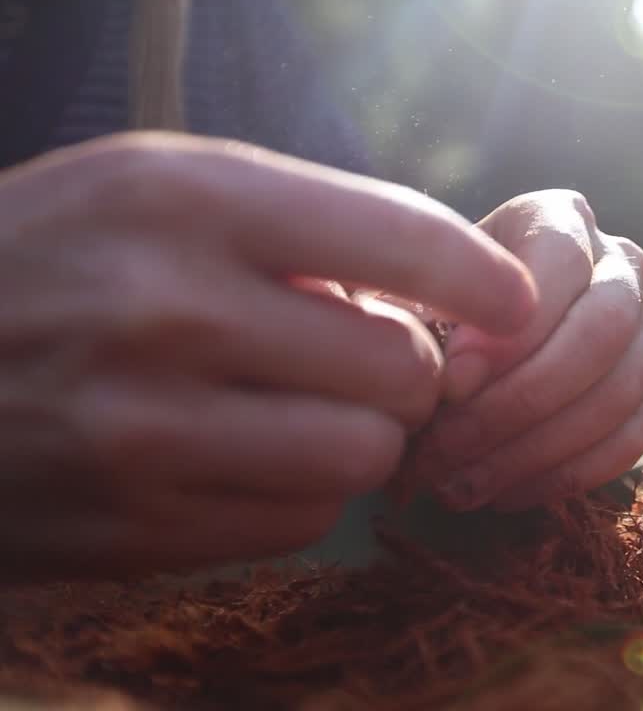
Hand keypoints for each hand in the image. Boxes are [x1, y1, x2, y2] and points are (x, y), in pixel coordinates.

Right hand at [0, 132, 535, 578]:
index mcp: (184, 200)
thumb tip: (445, 293)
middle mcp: (169, 311)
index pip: (400, 236)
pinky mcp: (137, 526)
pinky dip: (302, 488)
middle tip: (367, 357)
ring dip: (363, 435)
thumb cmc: (56, 259)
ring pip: (368, 455)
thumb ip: (298, 223)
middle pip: (404, 367)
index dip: (483, 278)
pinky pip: (303, 519)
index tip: (514, 301)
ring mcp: (146, 431)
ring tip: (308, 406)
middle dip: (409, 367)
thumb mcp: (155, 189)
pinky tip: (250, 453)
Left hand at [397, 190, 642, 511]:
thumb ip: (419, 320)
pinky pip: (634, 437)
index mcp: (559, 216)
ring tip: (461, 487)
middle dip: (521, 401)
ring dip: (537, 452)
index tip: (450, 385)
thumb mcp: (405, 293)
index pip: (559, 262)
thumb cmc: (422, 309)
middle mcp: (619, 261)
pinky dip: (569, 476)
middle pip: (602, 330)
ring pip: (620, 392)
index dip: (509, 330)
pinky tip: (505, 494)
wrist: (457, 339)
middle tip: (446, 451)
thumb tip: (457, 384)